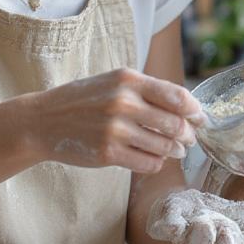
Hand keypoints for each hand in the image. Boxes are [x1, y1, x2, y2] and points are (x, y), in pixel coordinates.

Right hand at [27, 68, 198, 174]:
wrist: (42, 121)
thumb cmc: (83, 100)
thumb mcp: (113, 82)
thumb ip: (146, 90)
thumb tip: (186, 107)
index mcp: (128, 80)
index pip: (177, 96)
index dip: (195, 111)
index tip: (201, 118)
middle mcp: (123, 102)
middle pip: (175, 124)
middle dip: (188, 135)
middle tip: (190, 139)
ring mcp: (115, 129)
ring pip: (164, 146)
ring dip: (174, 151)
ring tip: (175, 150)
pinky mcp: (108, 153)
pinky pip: (147, 163)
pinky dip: (156, 163)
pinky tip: (154, 158)